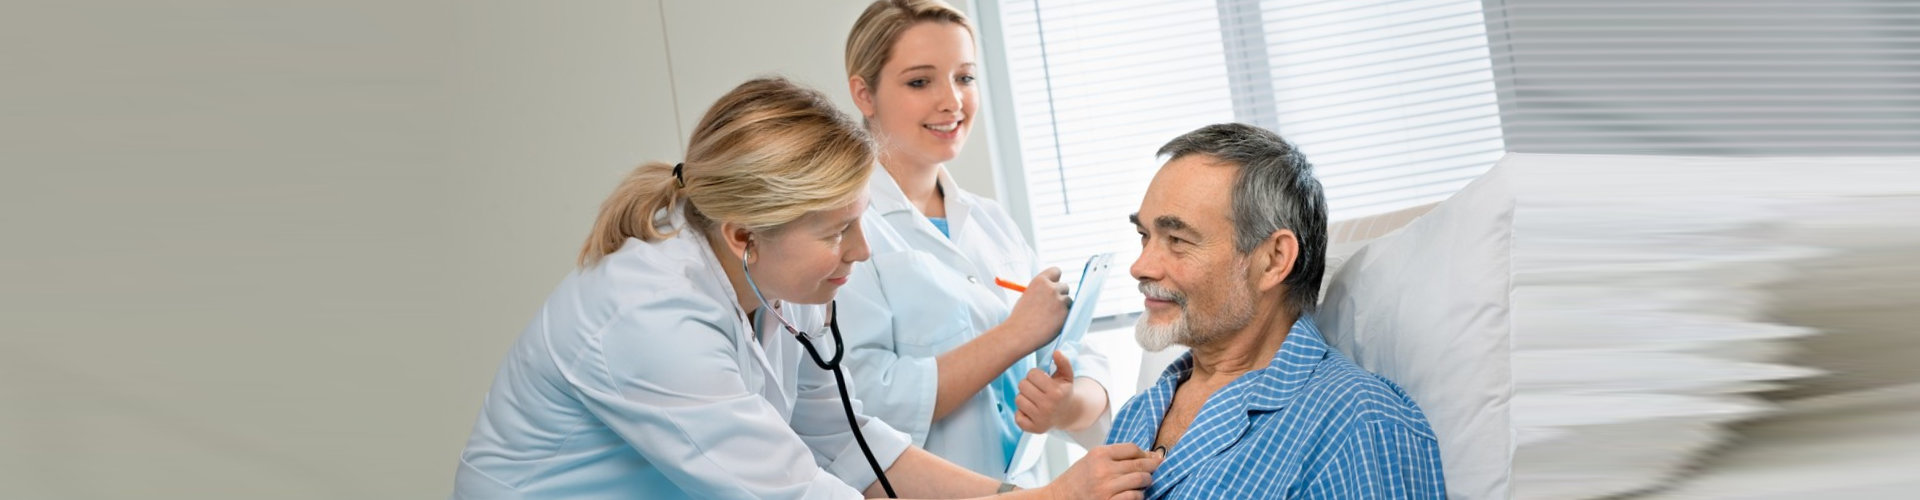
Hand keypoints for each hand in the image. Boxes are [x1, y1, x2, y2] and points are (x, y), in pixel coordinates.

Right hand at [1003, 267, 1070, 351]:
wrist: (1018, 334)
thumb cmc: (1020, 317)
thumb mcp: (1027, 296)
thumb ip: (1041, 291)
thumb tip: (1054, 289)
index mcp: (1040, 281)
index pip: (1056, 271)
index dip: (1056, 279)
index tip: (1055, 285)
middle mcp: (1051, 288)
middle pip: (1065, 286)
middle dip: (1060, 295)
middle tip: (1052, 306)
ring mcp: (1060, 300)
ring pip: (1069, 301)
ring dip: (1063, 307)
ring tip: (1050, 317)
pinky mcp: (1065, 313)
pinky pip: (1070, 312)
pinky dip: (1064, 317)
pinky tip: (1052, 323)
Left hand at [1015, 351, 1078, 432]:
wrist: (1068, 414)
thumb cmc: (1064, 391)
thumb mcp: (1066, 376)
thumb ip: (1063, 362)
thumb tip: (1056, 352)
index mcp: (1056, 392)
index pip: (1032, 374)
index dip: (1035, 375)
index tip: (1042, 380)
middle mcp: (1048, 406)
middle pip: (1022, 385)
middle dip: (1028, 385)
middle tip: (1037, 389)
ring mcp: (1040, 419)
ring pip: (1018, 399)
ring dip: (1024, 397)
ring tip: (1034, 399)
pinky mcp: (1034, 429)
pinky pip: (1017, 417)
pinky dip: (1022, 413)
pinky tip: (1031, 411)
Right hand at [1040, 443, 1159, 499]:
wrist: (1059, 498)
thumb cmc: (1076, 480)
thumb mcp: (1091, 460)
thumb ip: (1114, 456)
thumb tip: (1145, 455)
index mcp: (1099, 454)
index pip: (1132, 448)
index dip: (1145, 453)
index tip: (1152, 457)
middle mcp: (1103, 469)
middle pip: (1139, 464)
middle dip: (1152, 466)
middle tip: (1156, 467)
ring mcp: (1106, 488)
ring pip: (1140, 480)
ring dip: (1146, 481)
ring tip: (1145, 482)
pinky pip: (1134, 496)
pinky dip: (1138, 495)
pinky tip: (1135, 494)